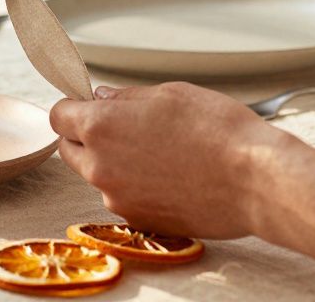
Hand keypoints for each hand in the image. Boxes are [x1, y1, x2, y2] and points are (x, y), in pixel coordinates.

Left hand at [50, 82, 314, 261]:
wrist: (256, 179)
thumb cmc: (218, 130)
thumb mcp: (169, 94)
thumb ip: (126, 98)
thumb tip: (102, 98)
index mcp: (100, 127)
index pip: (58, 117)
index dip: (73, 108)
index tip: (87, 105)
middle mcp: (99, 166)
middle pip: (70, 149)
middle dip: (85, 136)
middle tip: (121, 127)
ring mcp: (117, 198)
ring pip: (97, 176)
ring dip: (112, 163)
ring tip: (156, 152)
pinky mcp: (139, 220)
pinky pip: (123, 197)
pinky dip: (135, 186)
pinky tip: (168, 176)